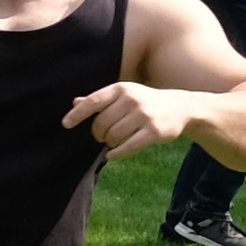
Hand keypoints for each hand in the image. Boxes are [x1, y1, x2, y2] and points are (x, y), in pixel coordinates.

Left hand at [61, 75, 202, 158]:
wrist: (179, 107)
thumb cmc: (144, 101)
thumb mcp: (124, 95)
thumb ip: (100, 100)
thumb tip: (75, 103)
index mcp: (121, 89)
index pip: (93, 101)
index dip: (78, 114)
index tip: (66, 124)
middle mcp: (132, 100)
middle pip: (101, 123)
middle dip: (98, 133)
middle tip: (102, 136)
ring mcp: (144, 116)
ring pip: (113, 136)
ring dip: (109, 143)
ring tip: (113, 141)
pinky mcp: (154, 132)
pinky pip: (127, 147)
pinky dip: (116, 154)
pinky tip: (112, 155)